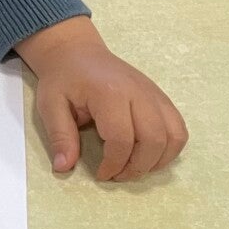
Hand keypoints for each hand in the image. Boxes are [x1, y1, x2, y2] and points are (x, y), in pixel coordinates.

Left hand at [16, 17, 187, 181]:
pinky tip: (150, 156)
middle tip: (118, 175)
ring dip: (158, 160)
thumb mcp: (50, 105)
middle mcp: (139, 93)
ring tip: (134, 167)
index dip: (114, 164)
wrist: (78, 53)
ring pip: (174, 136)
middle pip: (154, 140)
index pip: (122, 139)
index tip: (102, 175)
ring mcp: (154, 94)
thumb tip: (64, 168)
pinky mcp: (161, 98)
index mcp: (109, 93)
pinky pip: (178, 128)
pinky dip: (170, 148)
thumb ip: (60, 136)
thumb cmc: (63, 79)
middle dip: (138, 167)